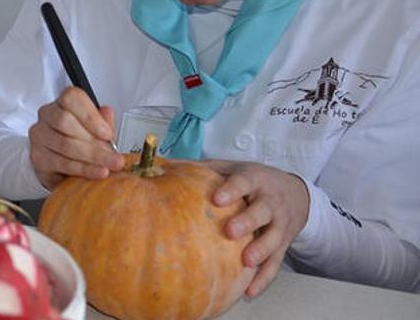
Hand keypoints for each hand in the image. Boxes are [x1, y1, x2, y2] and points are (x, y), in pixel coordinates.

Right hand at [29, 86, 123, 189]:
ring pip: (65, 144)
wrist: (62, 165)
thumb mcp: (97, 129)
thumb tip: (107, 112)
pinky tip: (97, 172)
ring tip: (109, 166)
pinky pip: (62, 163)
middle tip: (112, 154)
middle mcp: (47, 115)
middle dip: (94, 142)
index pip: (72, 99)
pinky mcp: (38, 157)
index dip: (91, 116)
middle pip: (65, 122)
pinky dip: (83, 169)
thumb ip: (104, 121)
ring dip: (92, 157)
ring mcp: (40, 136)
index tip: (107, 134)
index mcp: (62, 103)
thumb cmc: (79, 141)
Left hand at [204, 160, 310, 297]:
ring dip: (261, 250)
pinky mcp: (283, 245)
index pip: (243, 181)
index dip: (232, 190)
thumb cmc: (253, 181)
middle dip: (248, 221)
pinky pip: (275, 263)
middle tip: (230, 231)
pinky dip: (264, 278)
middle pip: (262, 211)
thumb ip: (202, 169)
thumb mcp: (232, 168)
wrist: (295, 193)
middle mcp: (270, 201)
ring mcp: (280, 224)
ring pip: (273, 238)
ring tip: (246, 261)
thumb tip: (161, 166)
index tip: (217, 199)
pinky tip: (249, 291)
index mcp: (254, 179)